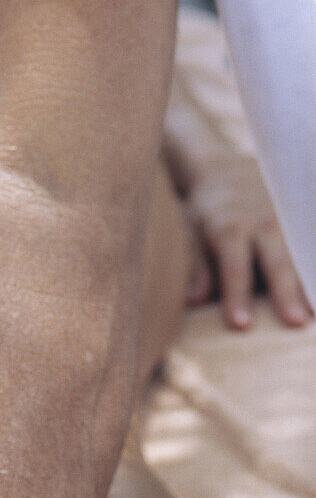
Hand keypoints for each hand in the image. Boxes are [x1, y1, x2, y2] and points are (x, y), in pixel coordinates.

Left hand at [186, 153, 312, 328]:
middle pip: (278, 261)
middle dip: (287, 292)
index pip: (235, 267)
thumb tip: (195, 300)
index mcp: (230, 230)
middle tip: (297, 323)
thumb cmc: (208, 215)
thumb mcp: (193, 234)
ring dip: (315, 279)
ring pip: (307, 250)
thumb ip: (198, 267)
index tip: (241, 325)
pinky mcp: (306, 215)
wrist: (230, 172)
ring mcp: (290, 217)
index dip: (237, 295)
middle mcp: (264, 223)